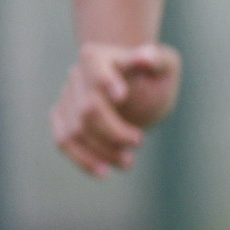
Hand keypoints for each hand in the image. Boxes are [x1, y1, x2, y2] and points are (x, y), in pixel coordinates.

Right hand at [50, 42, 182, 176]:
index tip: (122, 96)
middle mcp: (76, 76)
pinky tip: (104, 172)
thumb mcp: (165, 63)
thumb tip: (145, 57)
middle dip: (113, 131)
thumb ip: (157, 60)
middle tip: (139, 142)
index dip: (104, 81)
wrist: (135, 84)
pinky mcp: (64, 119)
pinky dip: (83, 159)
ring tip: (128, 162)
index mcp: (97, 57)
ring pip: (74, 131)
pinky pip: (65, 142)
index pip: (94, 67)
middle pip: (88, 109)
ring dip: (101, 150)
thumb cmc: (153, 73)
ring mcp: (67, 98)